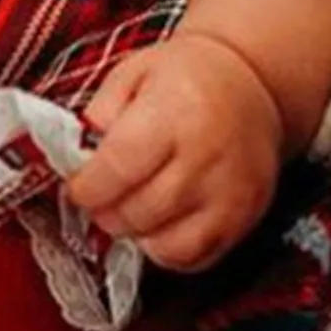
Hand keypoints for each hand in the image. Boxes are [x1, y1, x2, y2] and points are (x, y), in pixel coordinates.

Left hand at [66, 29, 286, 273]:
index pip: (118, 167)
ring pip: (162, 244)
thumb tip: (78, 156)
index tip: (78, 186)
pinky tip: (158, 222)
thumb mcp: (134, 72)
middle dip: (105, 211)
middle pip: (136, 211)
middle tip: (100, 196)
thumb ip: (99, 113)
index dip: (87, 187)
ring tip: (129, 206)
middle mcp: (206, 156)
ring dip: (133, 232)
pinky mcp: (244, 220)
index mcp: (175, 111)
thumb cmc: (187, 77)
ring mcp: (229, 194)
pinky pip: (193, 258)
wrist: (252, 85)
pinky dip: (165, 250)